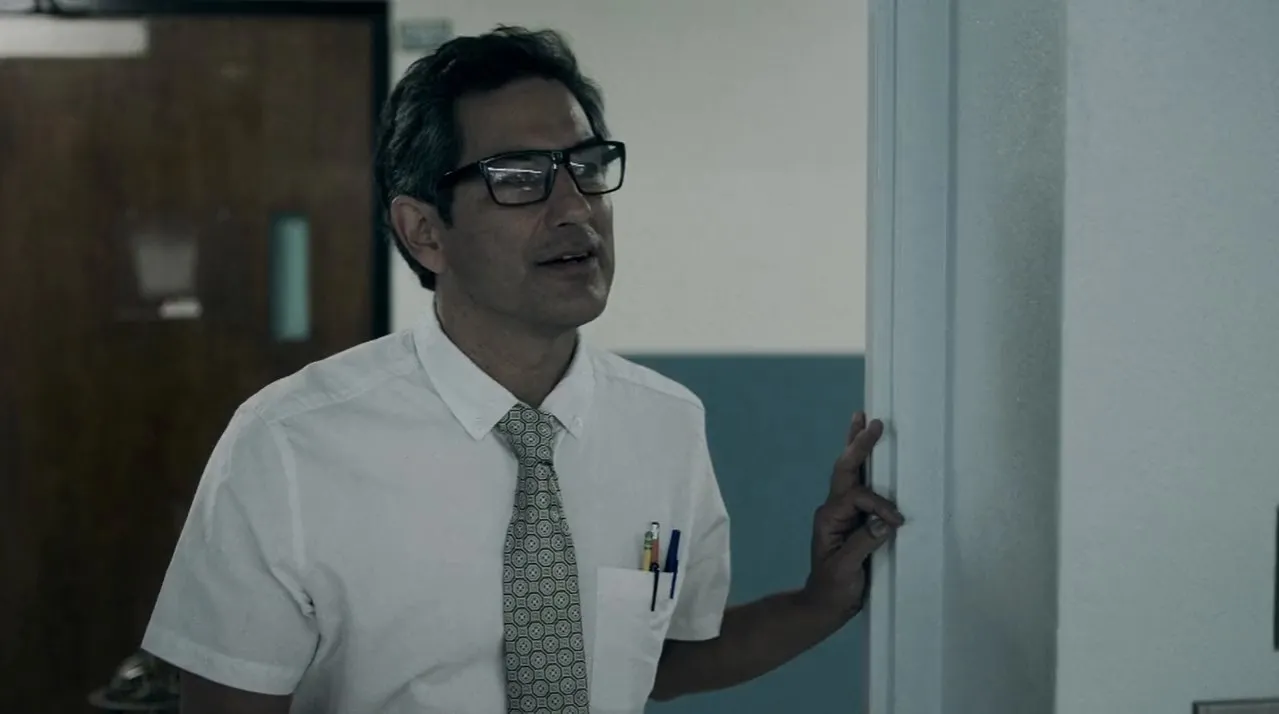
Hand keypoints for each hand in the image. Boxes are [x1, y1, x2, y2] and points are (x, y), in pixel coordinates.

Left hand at [801, 412, 903, 618]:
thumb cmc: (833, 588)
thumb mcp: (846, 569)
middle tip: (870, 419)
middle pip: (846, 469)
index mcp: (829, 518)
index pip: (857, 497)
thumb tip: (885, 523)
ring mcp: (842, 512)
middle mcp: (834, 509)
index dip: (880, 506)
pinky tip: (868, 451)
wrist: (826, 605)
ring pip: (850, 472)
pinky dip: (866, 465)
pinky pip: (860, 485)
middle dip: (858, 444)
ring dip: (857, 446)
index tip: (898, 524)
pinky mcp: (854, 518)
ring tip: (862, 420)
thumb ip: (863, 544)